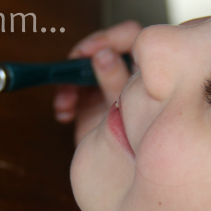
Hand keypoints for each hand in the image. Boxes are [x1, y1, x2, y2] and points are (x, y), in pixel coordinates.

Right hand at [53, 20, 141, 144]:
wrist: (124, 173)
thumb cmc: (136, 144)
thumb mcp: (127, 110)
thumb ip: (117, 81)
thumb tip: (103, 55)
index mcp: (146, 71)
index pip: (130, 37)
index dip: (108, 38)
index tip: (89, 52)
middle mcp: (126, 75)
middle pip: (102, 49)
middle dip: (82, 58)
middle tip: (71, 68)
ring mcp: (106, 87)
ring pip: (81, 69)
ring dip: (68, 82)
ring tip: (66, 103)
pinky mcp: (89, 102)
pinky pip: (70, 90)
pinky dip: (63, 99)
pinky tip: (64, 113)